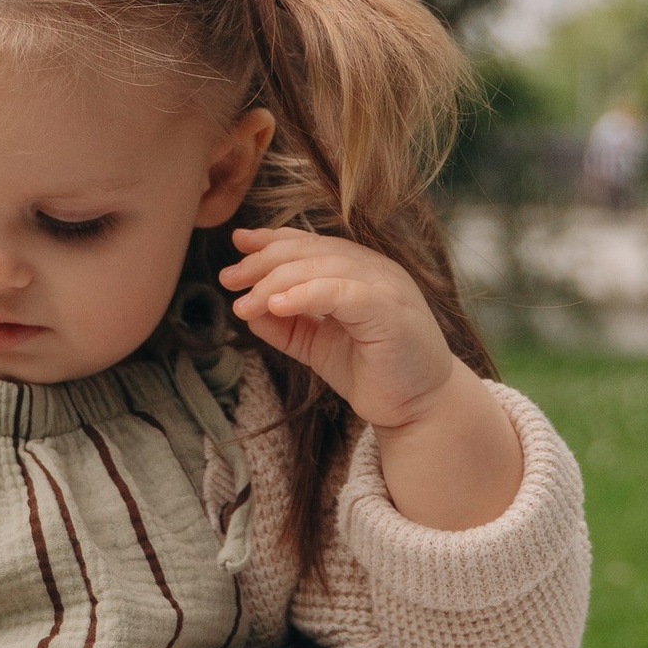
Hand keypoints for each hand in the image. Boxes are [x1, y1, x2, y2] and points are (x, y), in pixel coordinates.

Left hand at [218, 225, 451, 431]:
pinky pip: (341, 292)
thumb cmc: (373, 372)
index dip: (272, 240)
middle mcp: (375, 270)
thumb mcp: (318, 344)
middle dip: (263, 261)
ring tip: (244, 304)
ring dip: (275, 283)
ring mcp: (385, 287)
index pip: (311, 243)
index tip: (238, 245)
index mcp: (361, 270)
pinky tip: (276, 306)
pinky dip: (305, 294)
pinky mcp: (389, 311)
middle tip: (229, 279)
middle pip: (310, 250)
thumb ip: (287, 325)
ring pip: (321, 267)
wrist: (418, 408)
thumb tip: (247, 310)